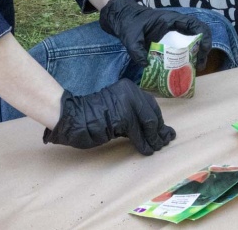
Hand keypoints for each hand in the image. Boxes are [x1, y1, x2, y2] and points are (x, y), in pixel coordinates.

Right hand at [43, 79, 175, 154]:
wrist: (74, 117)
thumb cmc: (92, 116)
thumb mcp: (117, 109)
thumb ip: (132, 115)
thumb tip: (153, 129)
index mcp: (129, 87)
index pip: (151, 104)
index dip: (158, 119)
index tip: (164, 130)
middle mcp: (130, 92)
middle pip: (152, 113)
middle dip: (159, 130)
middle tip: (163, 141)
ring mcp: (127, 104)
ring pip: (148, 124)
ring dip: (153, 139)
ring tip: (155, 148)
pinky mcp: (123, 118)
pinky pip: (138, 134)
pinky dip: (143, 144)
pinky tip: (145, 151)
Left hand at [98, 0, 212, 67]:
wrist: (122, 18)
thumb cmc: (128, 23)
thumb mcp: (131, 37)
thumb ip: (136, 50)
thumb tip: (146, 65)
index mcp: (172, 20)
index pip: (196, 25)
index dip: (205, 37)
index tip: (203, 51)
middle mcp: (176, 26)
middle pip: (198, 35)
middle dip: (202, 50)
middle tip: (199, 66)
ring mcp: (172, 33)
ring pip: (191, 43)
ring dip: (195, 55)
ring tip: (193, 70)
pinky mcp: (167, 41)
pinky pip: (181, 49)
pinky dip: (185, 58)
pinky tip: (181, 69)